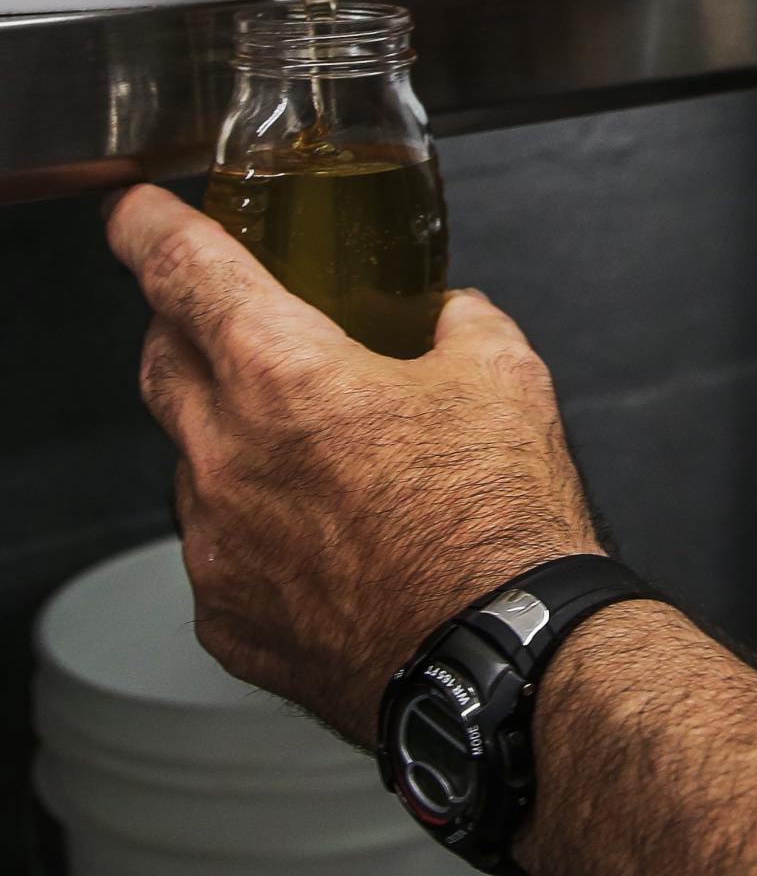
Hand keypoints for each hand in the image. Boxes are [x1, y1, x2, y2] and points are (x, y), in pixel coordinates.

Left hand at [106, 185, 600, 746]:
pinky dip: (249, 526)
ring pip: (188, 459)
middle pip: (160, 358)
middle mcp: (226, 455)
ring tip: (313, 460)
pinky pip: (215, 546)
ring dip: (227, 439)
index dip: (148, 227)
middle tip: (234, 329)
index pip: (181, 269)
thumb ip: (460, 321)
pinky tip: (319, 538)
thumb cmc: (498, 524)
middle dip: (184, 329)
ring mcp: (216, 543)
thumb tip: (451, 316)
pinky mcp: (225, 616)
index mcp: (283, 374)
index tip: (133, 214)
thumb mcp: (504, 378)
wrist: (501, 661)